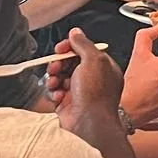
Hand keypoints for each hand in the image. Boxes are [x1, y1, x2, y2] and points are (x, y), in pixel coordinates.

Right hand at [45, 29, 126, 143]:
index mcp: (103, 68)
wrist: (88, 124)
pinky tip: (58, 96)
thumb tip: (76, 33)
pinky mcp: (68, 104)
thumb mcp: (93, 61)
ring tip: (56, 83)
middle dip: (58, 64)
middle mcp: (93, 80)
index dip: (71, 48)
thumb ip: (84, 44)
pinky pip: (54, 93)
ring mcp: (80, 93)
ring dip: (54, 78)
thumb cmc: (96, 96)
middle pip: (68, 63)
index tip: (61, 48)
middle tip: (56, 67)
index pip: (84, 50)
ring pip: (59, 77)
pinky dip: (53, 93)